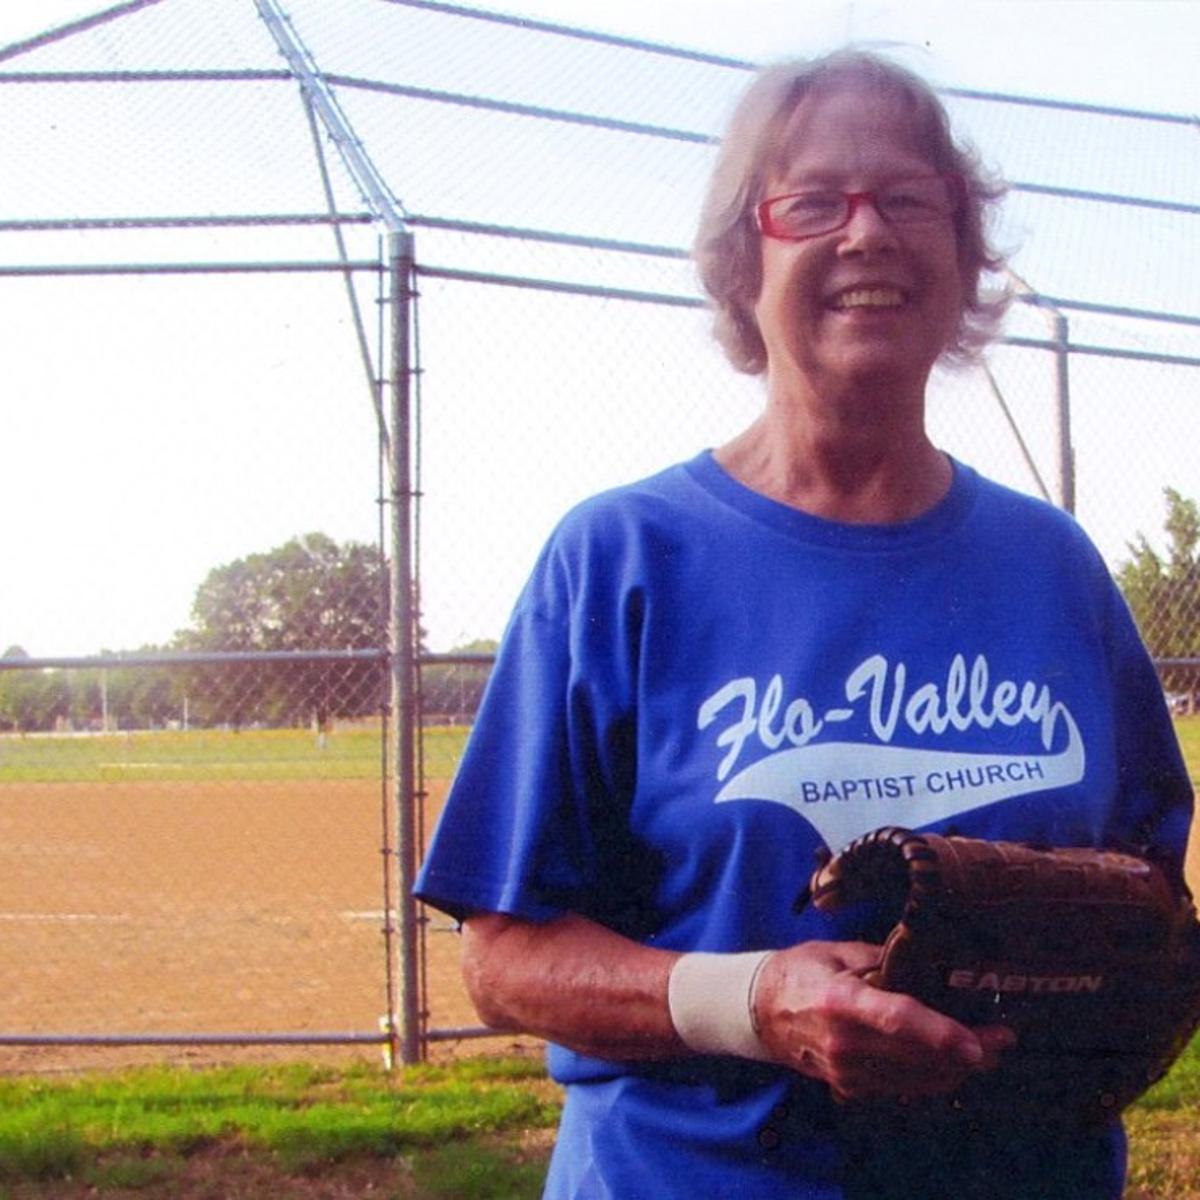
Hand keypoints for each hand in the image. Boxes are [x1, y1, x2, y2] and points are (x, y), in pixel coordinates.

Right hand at [751, 941, 1014, 1099]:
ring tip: (987, 1050)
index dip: (941, 1033)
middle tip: (1004, 1037)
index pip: (897, 1019)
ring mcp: (846, 1072)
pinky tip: (950, 1063)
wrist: (758, 1011)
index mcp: (840, 1001)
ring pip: (917, 1080)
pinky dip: (931, 1077)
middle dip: (969, 1053)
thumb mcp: (839, 952)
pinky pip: (902, 1088)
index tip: (978, 1043)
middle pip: (918, 1057)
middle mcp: (844, 1043)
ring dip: (956, 1069)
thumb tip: (930, 957)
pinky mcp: (849, 1088)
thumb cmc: (800, 971)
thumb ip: (884, 958)